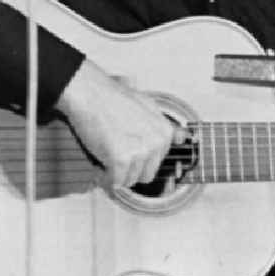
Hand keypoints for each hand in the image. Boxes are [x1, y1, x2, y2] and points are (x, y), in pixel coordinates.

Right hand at [57, 59, 182, 187]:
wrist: (91, 93)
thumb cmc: (114, 98)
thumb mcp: (148, 106)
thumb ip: (163, 126)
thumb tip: (183, 138)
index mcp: (165, 133)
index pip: (157, 162)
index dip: (140, 159)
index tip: (127, 153)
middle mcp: (157, 144)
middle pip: (146, 175)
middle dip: (130, 169)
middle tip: (114, 153)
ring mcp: (141, 153)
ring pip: (129, 180)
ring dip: (116, 174)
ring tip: (106, 154)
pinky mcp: (122, 160)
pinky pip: (115, 182)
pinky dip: (106, 179)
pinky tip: (100, 166)